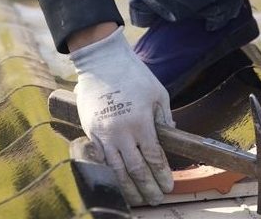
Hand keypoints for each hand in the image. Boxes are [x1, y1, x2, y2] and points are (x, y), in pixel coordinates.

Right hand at [70, 27, 174, 205]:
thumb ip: (164, 118)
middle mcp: (121, 132)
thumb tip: (170, 136)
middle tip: (156, 199)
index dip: (162, 175)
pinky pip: (100, 159)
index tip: (169, 186)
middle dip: (147, 188)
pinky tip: (116, 183)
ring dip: (128, 188)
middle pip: (136, 169)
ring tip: (138, 199)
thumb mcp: (158, 93)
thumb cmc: (133, 74)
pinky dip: (109, 173)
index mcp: (140, 122)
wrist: (101, 61)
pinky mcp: (90, 131)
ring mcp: (103, 133)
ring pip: (116, 169)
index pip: (153, 157)